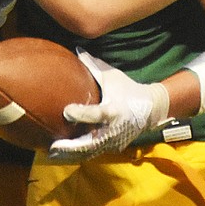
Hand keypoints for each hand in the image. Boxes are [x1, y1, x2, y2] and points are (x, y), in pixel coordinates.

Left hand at [48, 51, 170, 162]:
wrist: (152, 108)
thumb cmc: (129, 89)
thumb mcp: (113, 76)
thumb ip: (94, 65)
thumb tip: (77, 49)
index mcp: (115, 110)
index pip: (96, 114)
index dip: (82, 114)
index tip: (66, 111)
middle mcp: (115, 129)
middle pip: (91, 142)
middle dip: (72, 146)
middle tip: (53, 146)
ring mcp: (115, 140)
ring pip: (91, 151)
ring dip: (71, 154)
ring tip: (52, 154)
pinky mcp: (113, 147)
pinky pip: (93, 153)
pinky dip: (78, 155)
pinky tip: (62, 156)